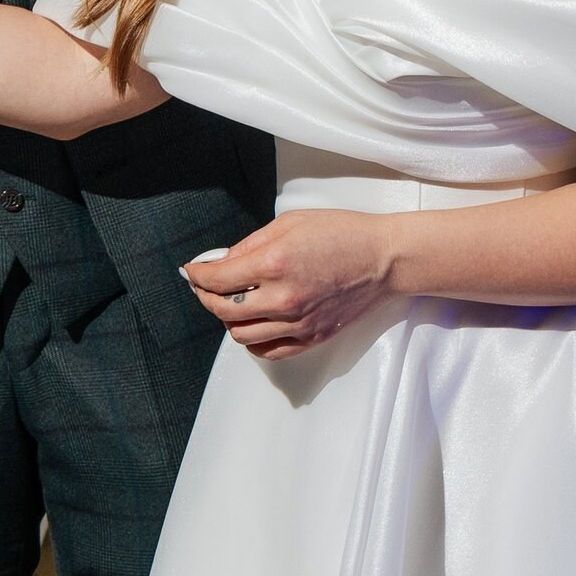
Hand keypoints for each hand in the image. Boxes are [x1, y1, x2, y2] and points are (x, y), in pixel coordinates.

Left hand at [182, 210, 397, 360]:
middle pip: (223, 310)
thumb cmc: (341, 233)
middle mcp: (282, 298)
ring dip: (227, 319)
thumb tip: (219, 262)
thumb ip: (249, 245)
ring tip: (229, 303)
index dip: (196, 275)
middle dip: (205, 297)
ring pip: (241, 335)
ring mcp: (298, 323)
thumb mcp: (289, 223)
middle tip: (203, 285)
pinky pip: (268, 351)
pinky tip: (251, 324)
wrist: (383, 259)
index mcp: (274, 263)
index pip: (217, 280)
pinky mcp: (312, 338)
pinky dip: (251, 341)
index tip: (191, 270)